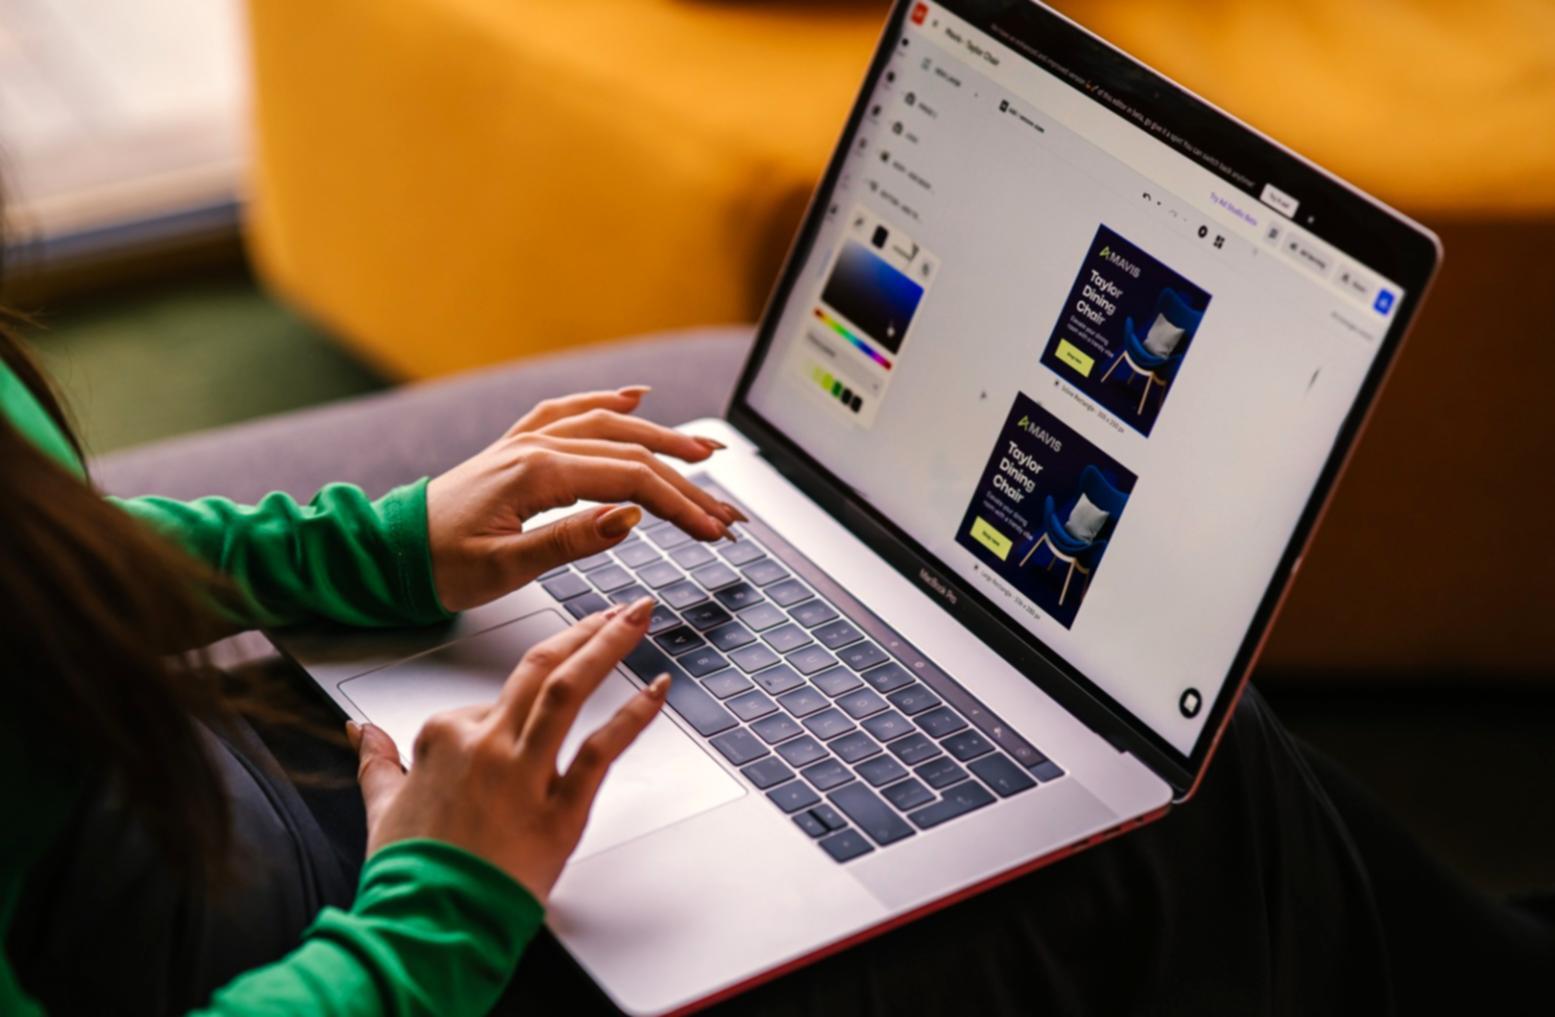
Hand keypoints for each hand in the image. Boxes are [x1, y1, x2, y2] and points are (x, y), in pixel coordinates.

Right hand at [348, 597, 668, 904]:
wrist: (430, 924)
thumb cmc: (410, 874)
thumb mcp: (380, 805)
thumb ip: (377, 761)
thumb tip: (360, 732)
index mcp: (444, 735)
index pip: (487, 702)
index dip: (508, 712)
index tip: (525, 715)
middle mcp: (487, 743)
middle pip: (540, 668)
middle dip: (584, 630)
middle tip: (618, 609)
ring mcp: (524, 771)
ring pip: (568, 690)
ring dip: (608, 646)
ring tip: (637, 619)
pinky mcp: (560, 807)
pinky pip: (601, 749)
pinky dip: (634, 715)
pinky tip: (657, 690)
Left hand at [425, 386, 746, 611]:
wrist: (389, 551)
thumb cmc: (438, 565)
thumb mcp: (504, 567)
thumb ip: (569, 540)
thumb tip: (630, 518)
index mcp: (538, 473)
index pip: (631, 483)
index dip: (680, 506)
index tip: (713, 531)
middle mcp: (536, 447)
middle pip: (631, 453)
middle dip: (686, 481)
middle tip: (725, 510)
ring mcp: (526, 442)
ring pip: (609, 426)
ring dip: (661, 436)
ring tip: (705, 450)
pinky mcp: (517, 449)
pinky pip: (570, 412)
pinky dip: (606, 403)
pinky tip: (634, 398)